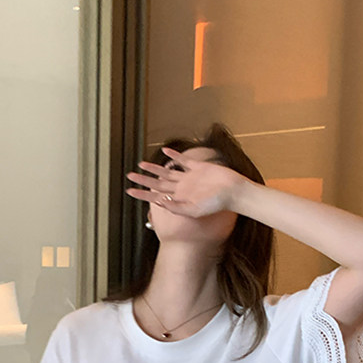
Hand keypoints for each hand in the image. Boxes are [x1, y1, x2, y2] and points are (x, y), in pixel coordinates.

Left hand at [125, 147, 241, 218]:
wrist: (233, 192)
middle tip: (130, 176)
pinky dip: (173, 156)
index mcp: (179, 198)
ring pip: (166, 172)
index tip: (129, 191)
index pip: (156, 196)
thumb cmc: (217, 204)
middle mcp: (182, 188)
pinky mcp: (198, 167)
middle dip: (143, 180)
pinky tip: (165, 152)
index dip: (142, 194)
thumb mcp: (195, 210)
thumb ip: (177, 207)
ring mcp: (189, 177)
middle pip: (157, 183)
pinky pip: (183, 160)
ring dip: (154, 168)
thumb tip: (161, 202)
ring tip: (141, 164)